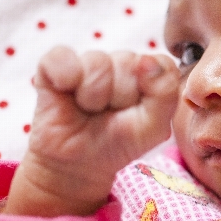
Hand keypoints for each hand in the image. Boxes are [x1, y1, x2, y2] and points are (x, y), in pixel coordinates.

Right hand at [4, 46, 179, 216]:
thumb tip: (148, 60)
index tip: (138, 112)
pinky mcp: (54, 63)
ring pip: (97, 63)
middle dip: (120, 97)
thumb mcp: (153, 127)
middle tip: (110, 114)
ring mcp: (88, 60)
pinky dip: (64, 78)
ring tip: (89, 109)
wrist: (78, 163)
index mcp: (148, 72)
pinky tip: (66, 95)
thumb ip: (165, 93)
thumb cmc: (118, 142)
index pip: (159, 64)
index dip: (149, 92)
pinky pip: (62, 58)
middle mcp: (120, 61)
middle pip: (128, 62)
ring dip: (93, 97)